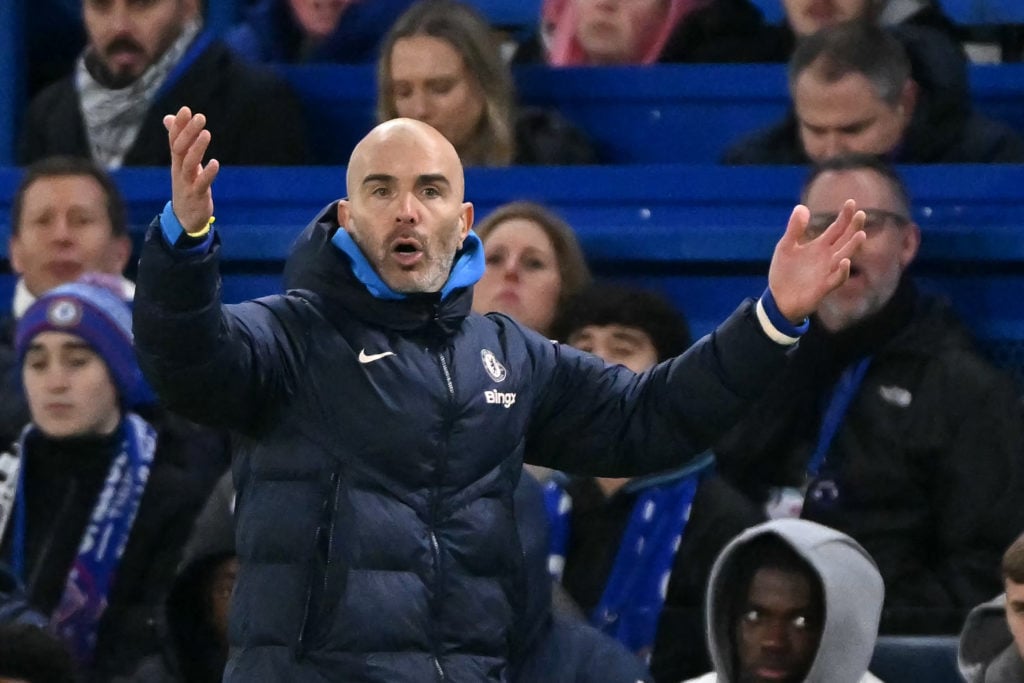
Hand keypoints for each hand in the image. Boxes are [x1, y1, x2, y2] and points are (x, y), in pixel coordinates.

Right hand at [163, 106, 219, 233]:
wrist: (184, 218)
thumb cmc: (186, 186)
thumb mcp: (181, 163)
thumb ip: (178, 141)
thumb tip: (169, 118)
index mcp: (176, 161)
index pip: (174, 140)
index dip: (179, 125)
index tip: (185, 109)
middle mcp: (179, 170)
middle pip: (180, 149)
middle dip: (188, 132)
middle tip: (199, 116)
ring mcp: (187, 183)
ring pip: (189, 164)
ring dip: (197, 148)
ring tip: (206, 133)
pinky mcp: (196, 196)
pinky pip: (200, 184)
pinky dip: (207, 173)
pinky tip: (216, 163)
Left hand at [768, 199, 865, 322]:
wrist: (778, 299)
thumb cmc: (784, 272)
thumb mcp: (786, 247)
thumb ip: (794, 229)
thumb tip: (802, 207)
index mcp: (820, 246)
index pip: (837, 228)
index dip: (845, 216)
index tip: (851, 202)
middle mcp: (828, 258)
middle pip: (845, 240)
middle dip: (853, 228)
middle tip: (861, 214)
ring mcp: (827, 272)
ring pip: (845, 257)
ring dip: (853, 247)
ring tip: (860, 234)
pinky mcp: (824, 287)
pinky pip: (836, 278)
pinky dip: (842, 271)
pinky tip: (844, 261)